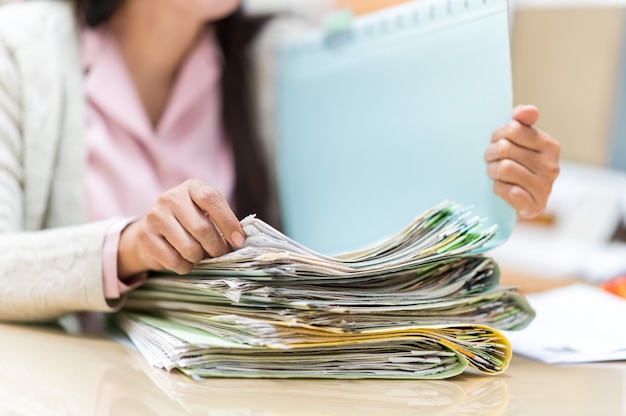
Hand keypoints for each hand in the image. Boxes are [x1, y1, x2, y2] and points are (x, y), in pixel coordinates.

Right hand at [117, 179, 244, 276]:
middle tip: (220, 254)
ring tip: (199, 255)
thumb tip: (239, 241)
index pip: (210, 198)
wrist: (153, 231)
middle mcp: (171, 197)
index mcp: (191, 187)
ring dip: (199, 258)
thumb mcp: (206, 213)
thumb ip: (222, 221)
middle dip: (217, 247)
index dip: (227, 221)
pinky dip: (185, 267)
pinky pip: (173, 260)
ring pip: (188, 247)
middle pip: (202, 228)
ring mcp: (155, 216)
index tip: (238, 241)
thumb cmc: (189, 222)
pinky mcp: (145, 237)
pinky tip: (185, 262)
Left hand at [484, 105, 559, 218]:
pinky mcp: (534, 207)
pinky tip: (500, 188)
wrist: (515, 203)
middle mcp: (552, 167)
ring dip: (492, 171)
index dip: (497, 135)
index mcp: (550, 146)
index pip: (514, 129)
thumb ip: (521, 121)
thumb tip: (529, 110)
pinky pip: (508, 191)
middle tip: (490, 160)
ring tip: (494, 173)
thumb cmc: (515, 166)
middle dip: (491, 154)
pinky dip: (498, 188)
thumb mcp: (517, 141)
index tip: (495, 142)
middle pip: (505, 149)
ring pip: (504, 168)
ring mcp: (544, 188)